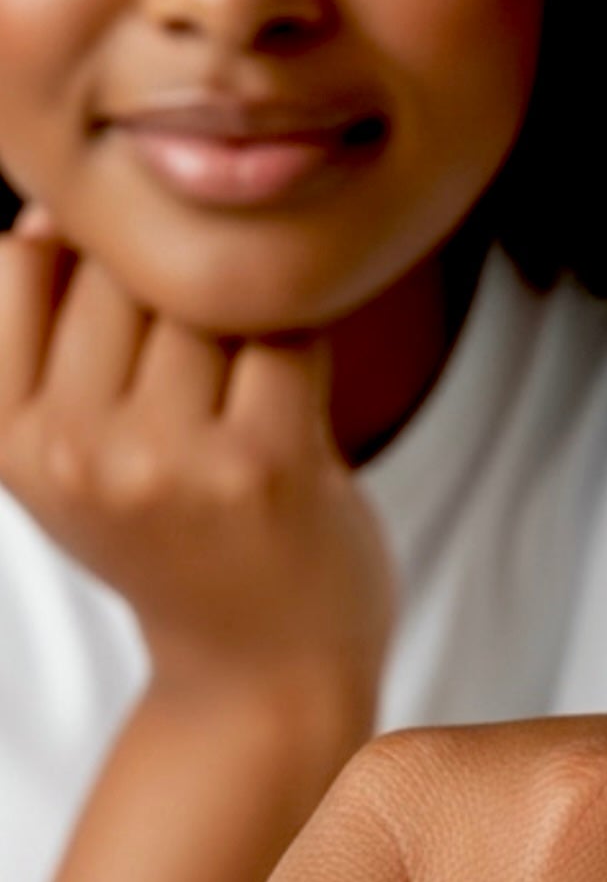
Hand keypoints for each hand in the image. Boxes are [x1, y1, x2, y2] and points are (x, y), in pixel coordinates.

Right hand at [0, 202, 394, 696]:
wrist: (265, 675)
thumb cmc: (179, 543)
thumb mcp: (70, 454)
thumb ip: (50, 337)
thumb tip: (58, 206)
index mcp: (6, 439)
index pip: (21, 256)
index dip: (90, 263)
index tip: (136, 333)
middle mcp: (73, 452)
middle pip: (122, 267)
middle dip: (176, 292)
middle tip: (209, 376)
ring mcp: (167, 461)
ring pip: (206, 293)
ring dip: (243, 320)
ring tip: (246, 395)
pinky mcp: (264, 465)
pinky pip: (286, 330)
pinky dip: (302, 349)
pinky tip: (296, 406)